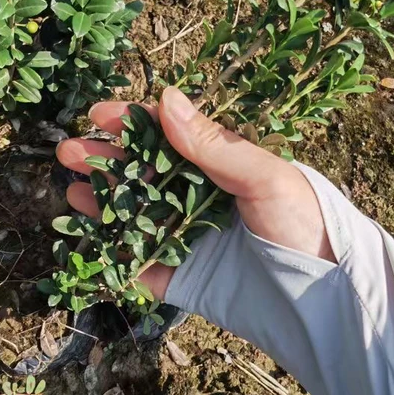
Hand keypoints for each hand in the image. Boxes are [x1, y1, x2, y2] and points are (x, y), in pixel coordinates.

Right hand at [55, 86, 335, 301]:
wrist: (325, 296)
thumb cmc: (304, 222)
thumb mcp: (263, 175)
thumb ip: (213, 144)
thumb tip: (166, 98)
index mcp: (220, 164)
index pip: (167, 134)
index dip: (130, 122)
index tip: (97, 114)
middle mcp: (199, 197)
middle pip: (141, 173)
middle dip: (104, 161)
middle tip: (68, 152)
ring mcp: (188, 237)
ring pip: (134, 215)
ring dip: (102, 202)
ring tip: (72, 191)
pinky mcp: (183, 278)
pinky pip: (140, 264)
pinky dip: (115, 253)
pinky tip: (89, 237)